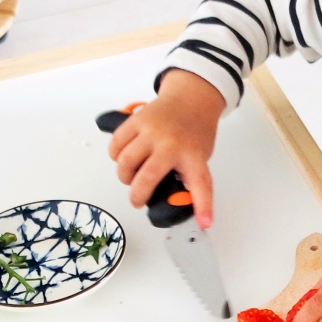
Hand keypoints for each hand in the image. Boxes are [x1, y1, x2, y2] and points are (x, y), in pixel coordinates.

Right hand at [107, 70, 224, 224]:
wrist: (190, 99)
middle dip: (137, 196)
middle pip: (146, 177)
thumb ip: (189, 178)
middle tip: (137, 200)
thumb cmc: (194, 131)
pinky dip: (116, 156)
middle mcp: (170, 143)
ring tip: (131, 177)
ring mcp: (151, 130)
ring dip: (124, 176)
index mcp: (193, 155)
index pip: (200, 184)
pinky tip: (125, 159)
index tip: (205, 223)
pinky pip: (116, 145)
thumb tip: (177, 205)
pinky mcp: (136, 120)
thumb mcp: (200, 156)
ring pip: (125, 162)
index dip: (203, 206)